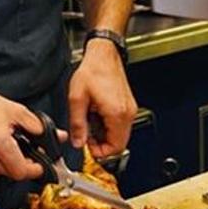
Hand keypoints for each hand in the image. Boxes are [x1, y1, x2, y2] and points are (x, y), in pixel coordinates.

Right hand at [0, 85, 47, 181]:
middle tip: (20, 150)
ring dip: (5, 164)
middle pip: (12, 173)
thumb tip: (58, 137)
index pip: (22, 171)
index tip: (38, 165)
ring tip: (2, 145)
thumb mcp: (14, 110)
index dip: (34, 169)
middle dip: (20, 164)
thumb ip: (38, 126)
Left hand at [68, 39, 136, 157]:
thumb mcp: (77, 98)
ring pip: (120, 134)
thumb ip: (77, 123)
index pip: (116, 147)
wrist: (103, 55)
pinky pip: (120, 124)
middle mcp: (127, 113)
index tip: (88, 148)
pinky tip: (96, 115)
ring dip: (104, 135)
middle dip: (102, 144)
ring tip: (89, 122)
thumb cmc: (93, 71)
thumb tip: (78, 142)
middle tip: (86, 137)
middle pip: (120, 143)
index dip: (101, 152)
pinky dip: (108, 126)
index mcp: (117, 113)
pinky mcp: (128, 106)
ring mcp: (130, 109)